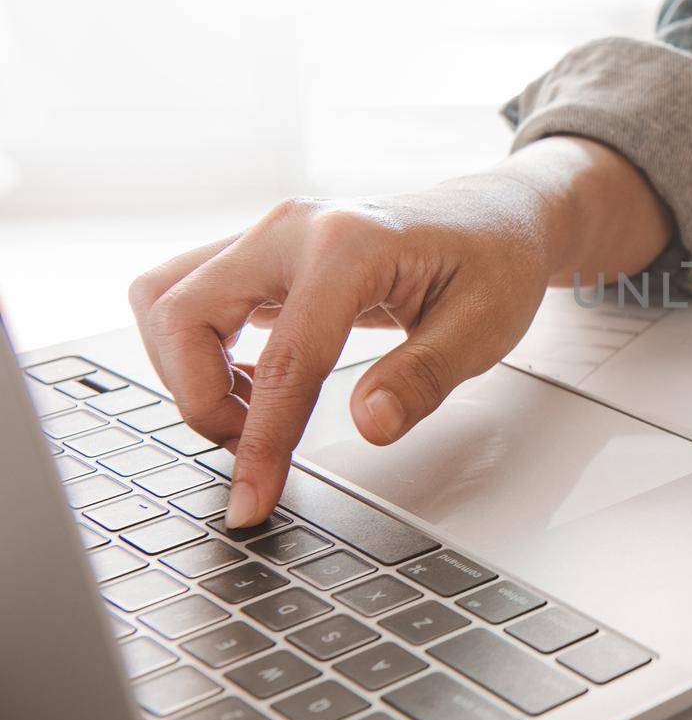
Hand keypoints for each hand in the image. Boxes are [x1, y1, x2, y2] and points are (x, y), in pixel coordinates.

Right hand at [129, 137, 672, 527]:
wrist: (497, 218)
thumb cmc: (495, 264)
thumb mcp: (483, 328)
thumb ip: (424, 378)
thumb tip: (370, 426)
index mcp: (351, 244)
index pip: (285, 358)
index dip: (261, 442)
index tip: (252, 501)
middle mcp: (294, 227)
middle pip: (181, 314)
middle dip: (199, 398)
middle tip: (255, 449)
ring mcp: (270, 234)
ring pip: (167, 299)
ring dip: (186, 369)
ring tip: (252, 414)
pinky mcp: (261, 252)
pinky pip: (189, 297)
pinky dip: (197, 349)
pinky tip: (254, 383)